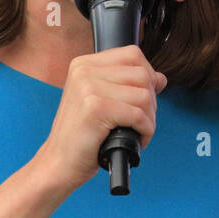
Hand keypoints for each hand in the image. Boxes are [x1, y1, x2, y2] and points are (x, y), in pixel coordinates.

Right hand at [33, 44, 167, 192]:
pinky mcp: (96, 108)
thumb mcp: (102, 102)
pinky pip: (139, 115)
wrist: (58, 163)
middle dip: (151, 101)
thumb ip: (127, 85)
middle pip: (142, 74)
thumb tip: (160, 78)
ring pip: (144, 95)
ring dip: (149, 118)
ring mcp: (88, 88)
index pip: (132, 54)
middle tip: (140, 121)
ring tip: (137, 131)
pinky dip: (145, 131)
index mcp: (84, 64)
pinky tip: (135, 140)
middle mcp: (84, 71)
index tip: (143, 98)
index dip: (148, 76)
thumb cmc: (82, 136)